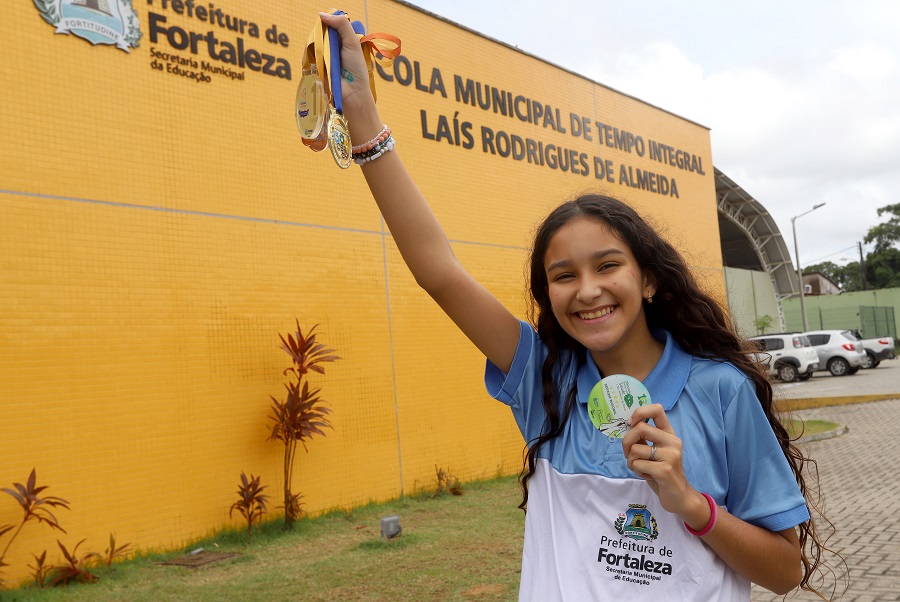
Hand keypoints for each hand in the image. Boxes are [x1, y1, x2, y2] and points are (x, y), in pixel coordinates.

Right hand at [318, 12, 375, 119]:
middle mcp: (332, 48)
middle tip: (329, 42)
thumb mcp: (352, 43)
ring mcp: (323, 57)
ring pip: (313, 43)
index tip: (326, 23)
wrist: (352, 93)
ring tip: (327, 54)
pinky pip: (308, 56)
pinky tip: (319, 59)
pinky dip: (312, 55)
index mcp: (342, 41)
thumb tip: (321, 15)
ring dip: (317, 45)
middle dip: (321, 33)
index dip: (328, 23)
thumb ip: (341, 25)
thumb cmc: (355, 68)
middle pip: (320, 33)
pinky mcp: (315, 67)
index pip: (331, 25)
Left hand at [622, 404, 705, 521]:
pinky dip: (636, 471)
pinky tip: (647, 476)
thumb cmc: (661, 472)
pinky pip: (637, 464)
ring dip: (631, 461)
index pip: (657, 409)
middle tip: (629, 454)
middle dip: (626, 442)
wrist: (678, 497)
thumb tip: (627, 425)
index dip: (639, 412)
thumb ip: (644, 438)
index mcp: (669, 434)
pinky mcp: (665, 470)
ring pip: (635, 449)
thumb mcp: (654, 452)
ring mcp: (670, 455)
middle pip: (640, 428)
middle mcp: (672, 441)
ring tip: (642, 468)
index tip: (631, 423)